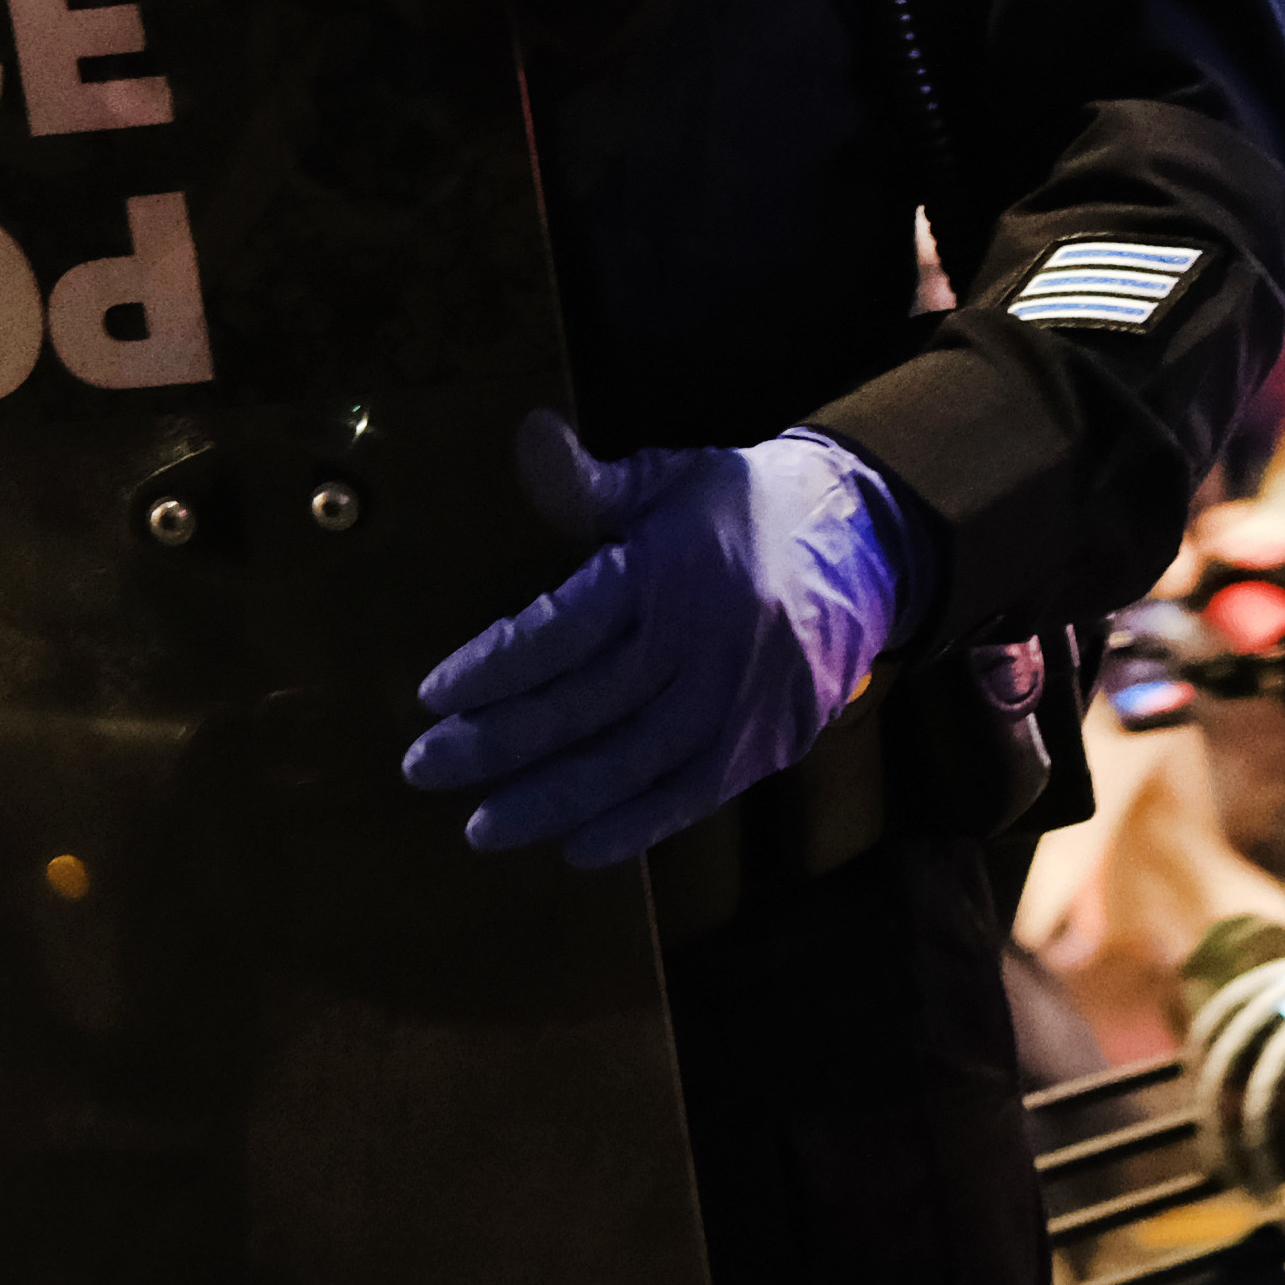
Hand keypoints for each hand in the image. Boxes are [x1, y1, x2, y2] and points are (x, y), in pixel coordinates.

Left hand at [403, 414, 930, 868]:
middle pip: (581, 705)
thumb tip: (528, 435)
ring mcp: (734, 699)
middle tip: (422, 768)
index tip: (430, 696)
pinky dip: (634, 828)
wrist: (862, 544)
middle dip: (494, 744)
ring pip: (629, 764)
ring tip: (481, 829)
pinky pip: (692, 797)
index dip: (492, 666)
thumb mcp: (666, 481)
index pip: (560, 629)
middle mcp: (697, 641)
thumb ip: (587, 483)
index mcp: (663, 570)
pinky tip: (576, 848)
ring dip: (549, 801)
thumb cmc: (739, 510)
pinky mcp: (766, 742)